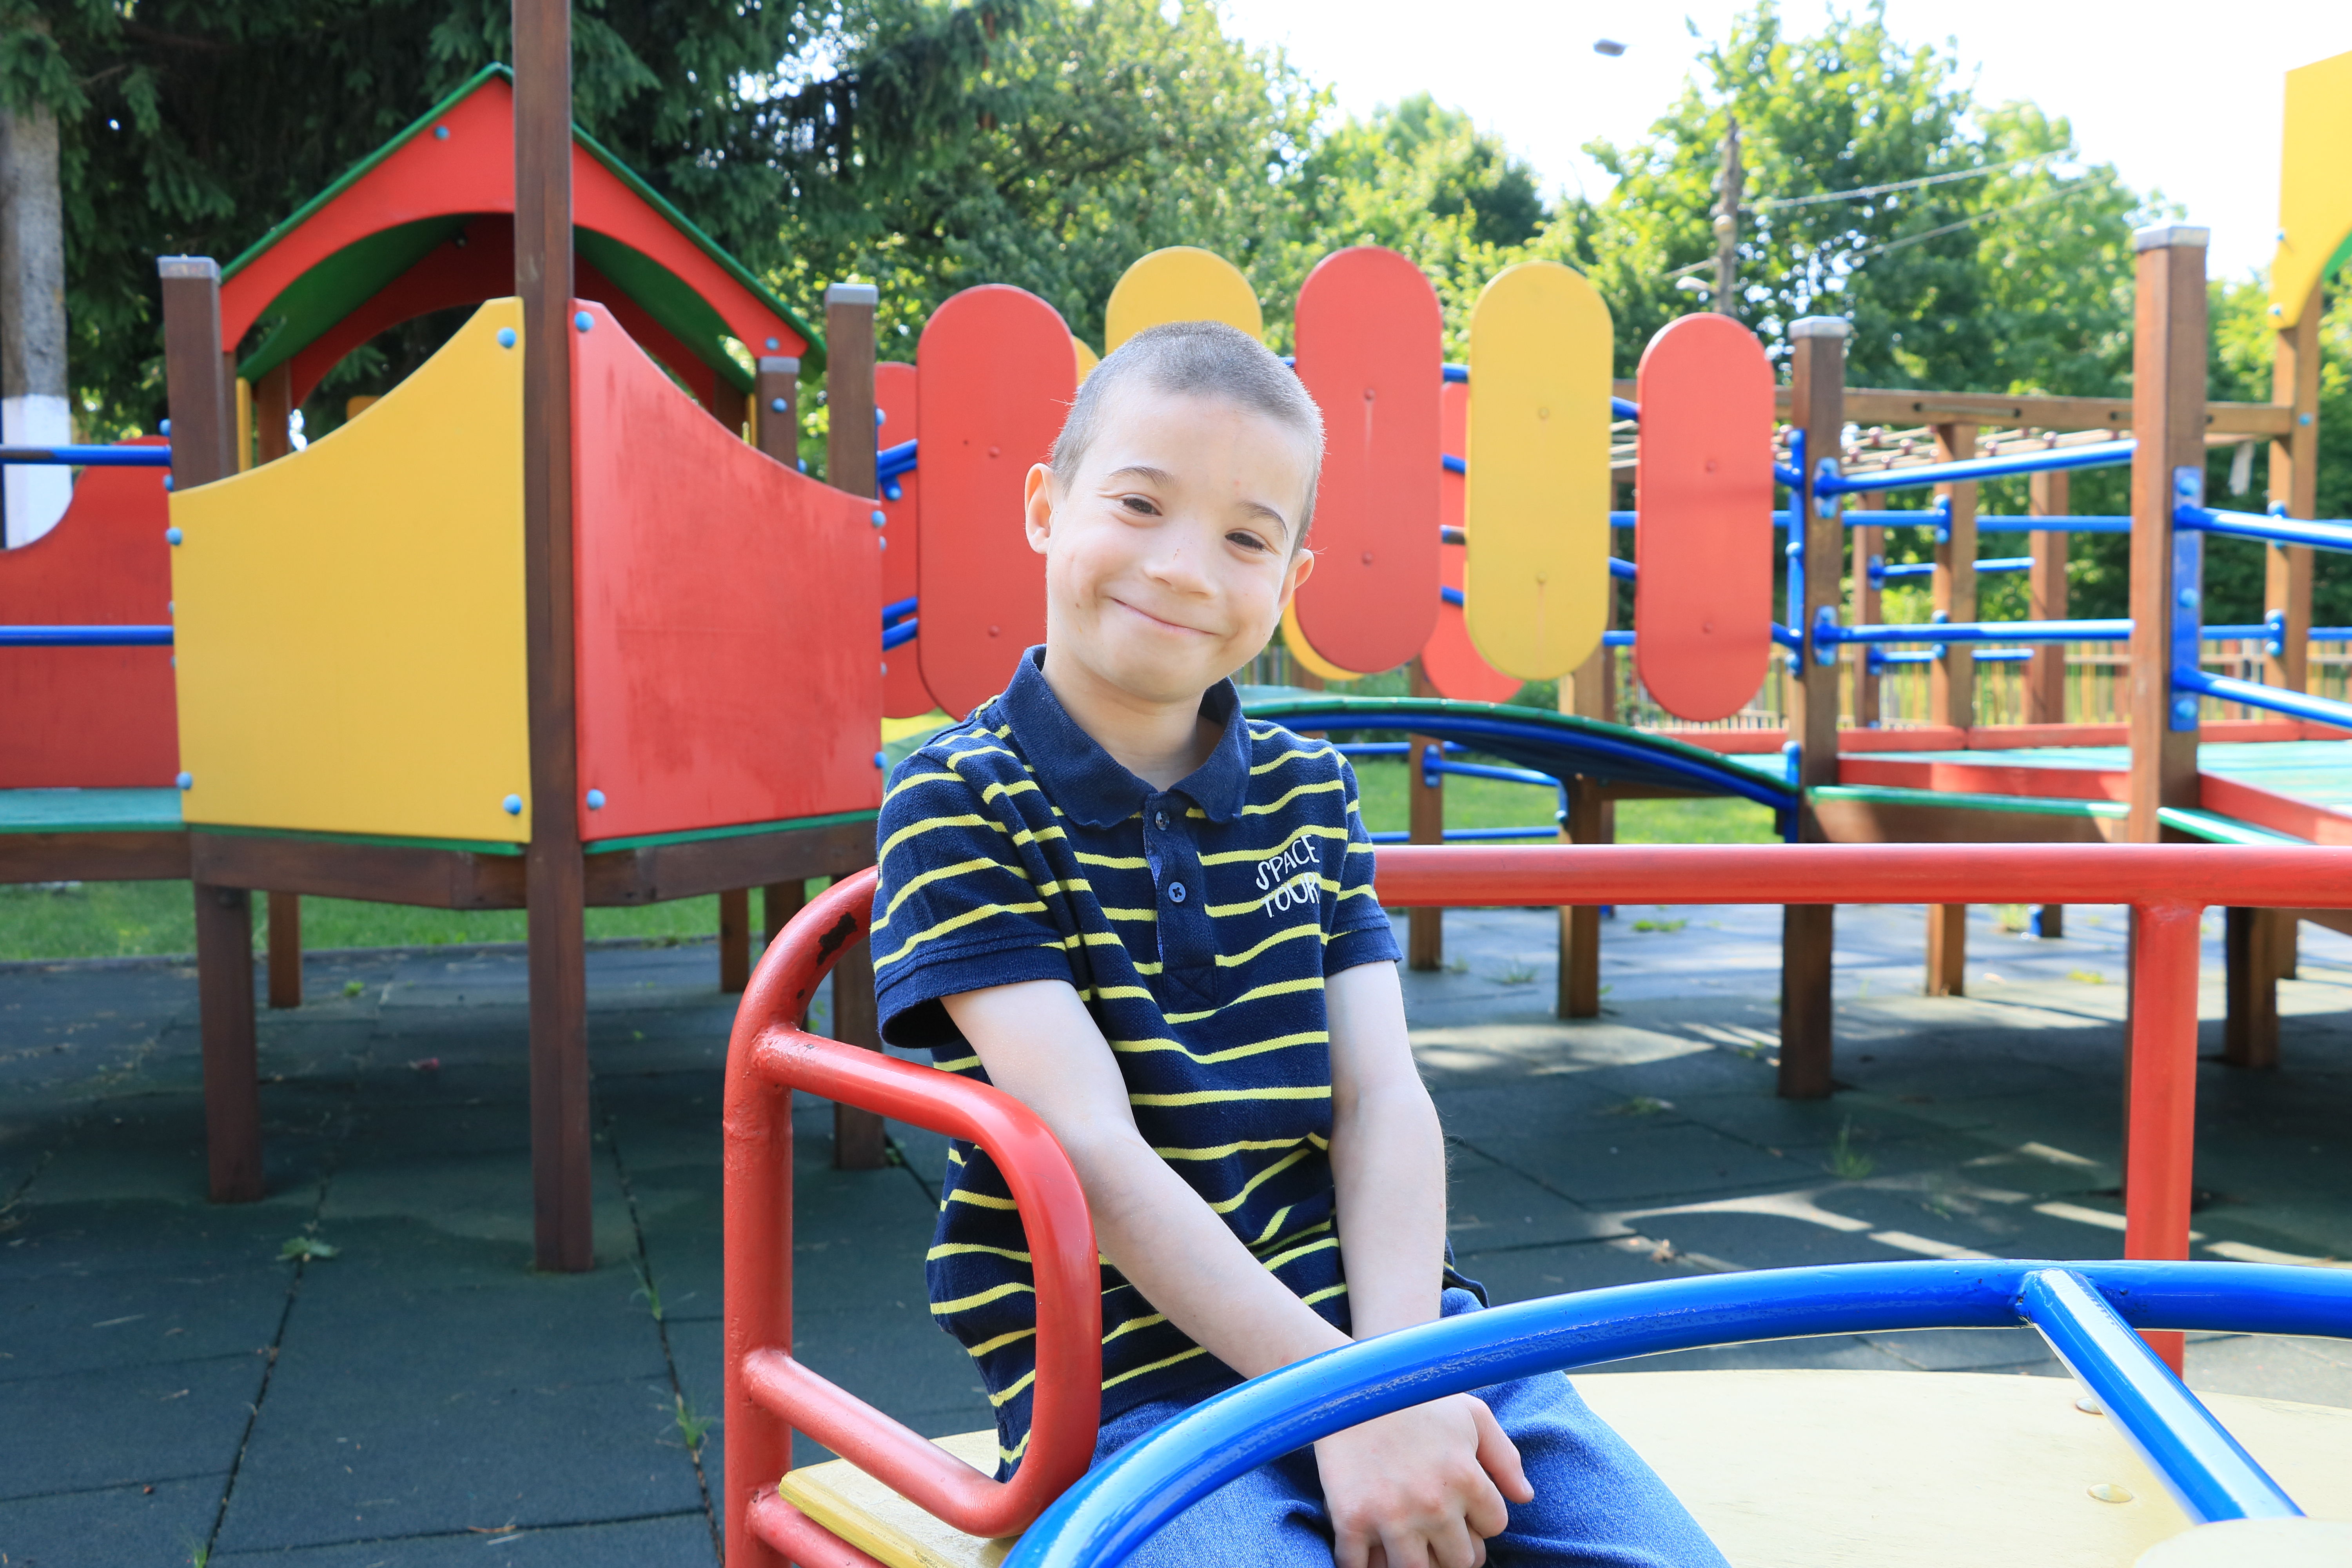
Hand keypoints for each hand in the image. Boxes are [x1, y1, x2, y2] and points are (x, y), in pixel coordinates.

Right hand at [1313, 1394, 1532, 1567]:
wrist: (1347, 1385)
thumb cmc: (1413, 1397)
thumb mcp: (1471, 1414)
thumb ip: (1504, 1456)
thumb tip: (1525, 1497)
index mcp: (1466, 1477)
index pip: (1495, 1527)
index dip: (1481, 1519)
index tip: (1462, 1508)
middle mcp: (1433, 1504)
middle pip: (1462, 1561)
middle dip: (1455, 1549)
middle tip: (1437, 1531)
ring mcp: (1391, 1516)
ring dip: (1416, 1562)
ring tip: (1408, 1542)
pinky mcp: (1351, 1520)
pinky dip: (1366, 1566)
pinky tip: (1369, 1549)